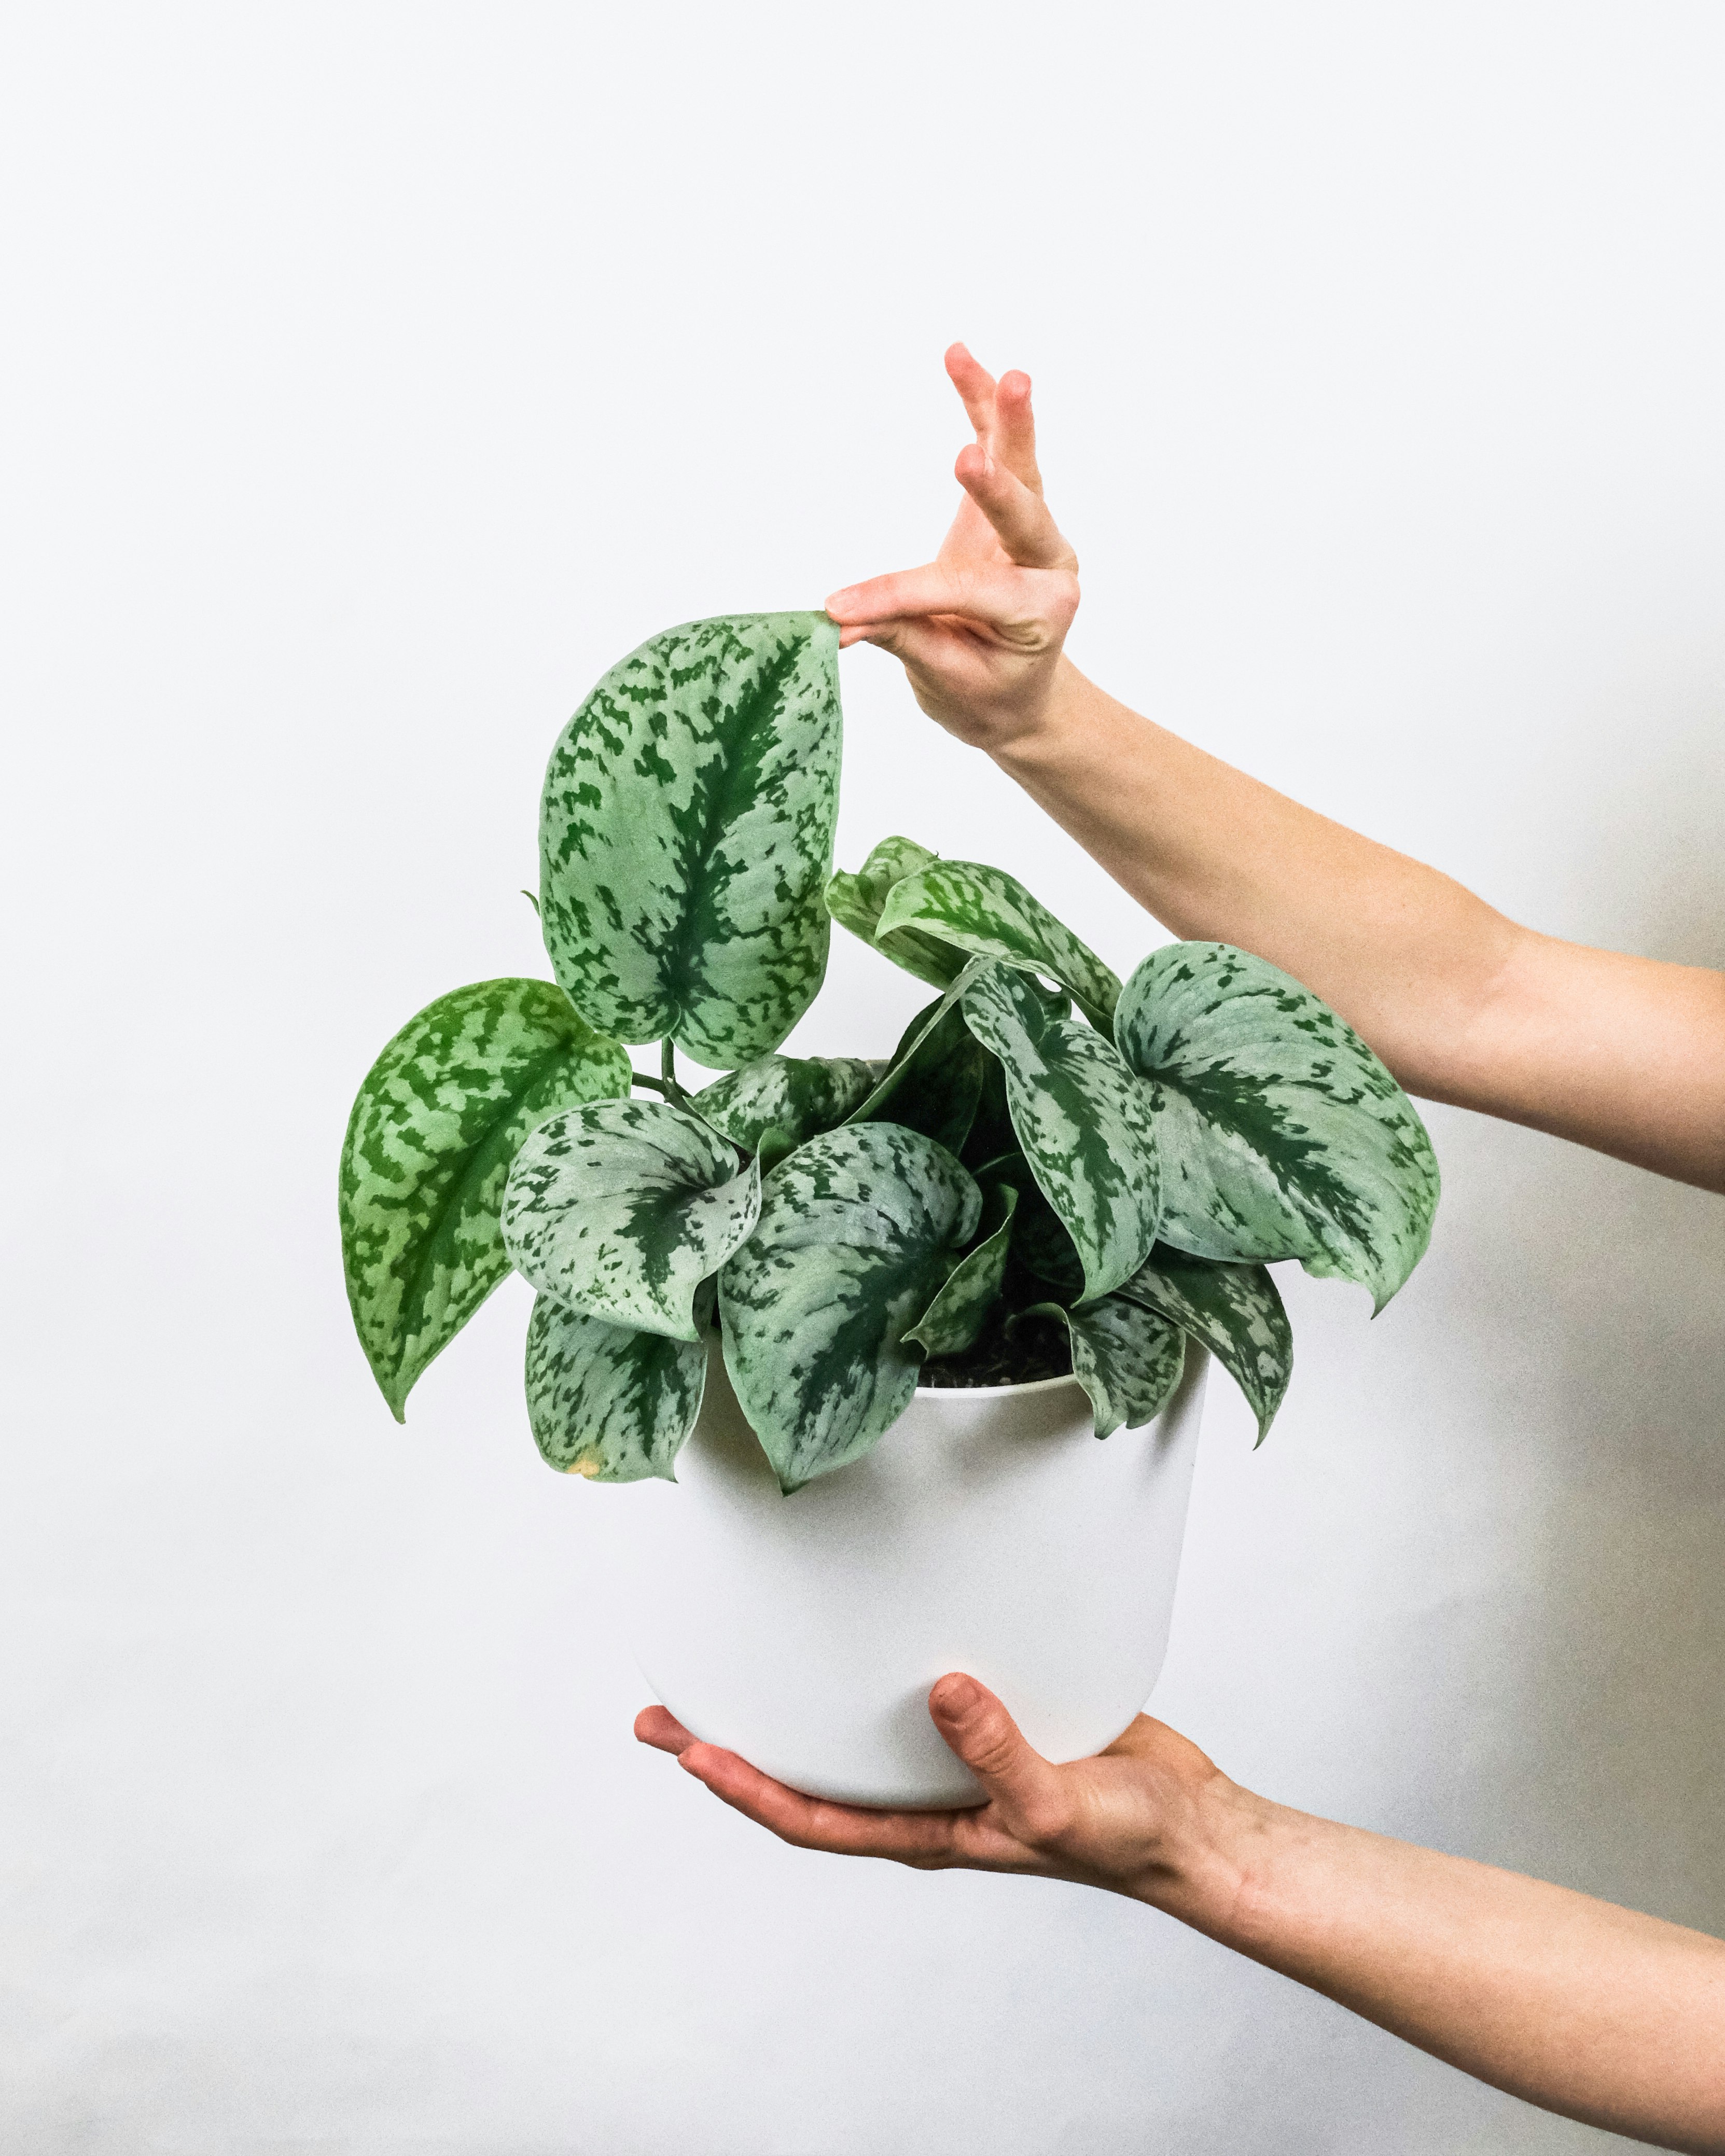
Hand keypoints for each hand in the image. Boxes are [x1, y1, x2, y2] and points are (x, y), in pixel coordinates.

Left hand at [635, 1672, 1247, 1910]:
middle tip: (664, 1713)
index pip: (810, 1816)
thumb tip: (939, 1691)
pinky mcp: (992, 1721)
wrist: (1188, 1825)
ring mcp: (956, 1762)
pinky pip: (915, 1699)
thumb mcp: (1055, 1805)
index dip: (744, 1787)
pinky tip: (863, 1634)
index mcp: (928, 1832)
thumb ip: (997, 1753)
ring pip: (852, 1736)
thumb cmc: (1126, 1837)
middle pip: (810, 1776)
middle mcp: (926, 1799)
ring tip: (736, 1662)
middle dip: (735, 1749)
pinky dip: (871, 1672)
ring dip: (792, 1706)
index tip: (686, 1750)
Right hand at [825, 345, 1081, 753]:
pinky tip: (959, 355)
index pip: (960, 593)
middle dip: (991, 489)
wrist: (1019, 694)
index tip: (840, 610)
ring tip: (1007, 375)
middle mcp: (1047, 563)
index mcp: (1039, 612)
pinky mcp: (1010, 503)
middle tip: (968, 461)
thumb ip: (903, 637)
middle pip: (1020, 518)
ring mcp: (1032, 528)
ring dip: (1006, 419)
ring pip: (1021, 467)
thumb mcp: (946, 680)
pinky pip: (999, 445)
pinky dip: (981, 401)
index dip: (896, 599)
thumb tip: (843, 619)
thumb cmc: (986, 692)